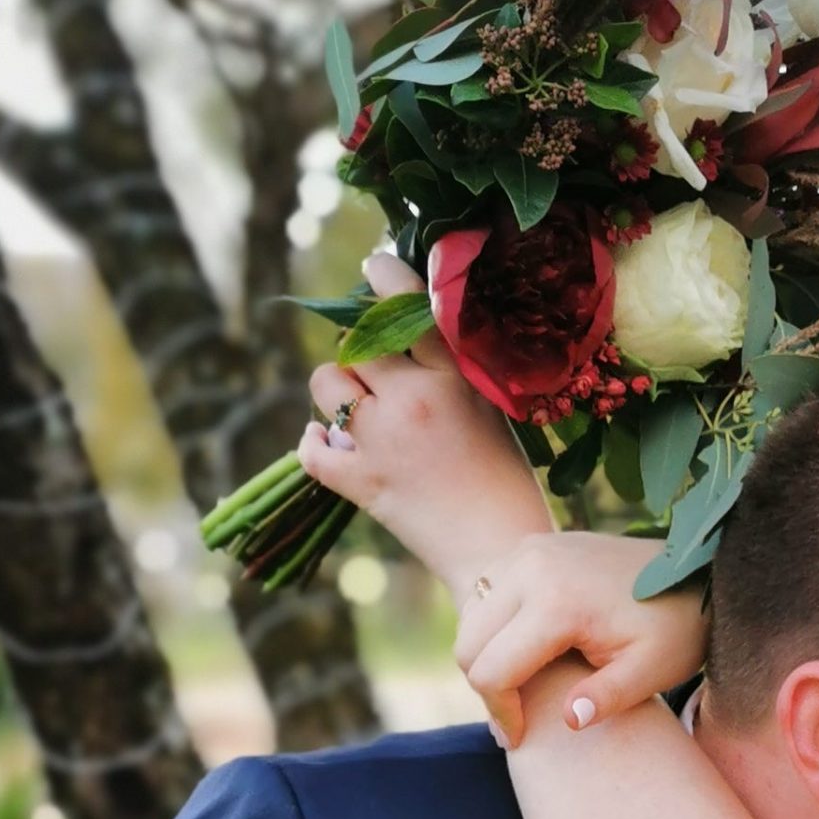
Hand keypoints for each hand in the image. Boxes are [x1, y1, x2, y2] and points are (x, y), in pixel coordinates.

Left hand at [298, 250, 553, 594]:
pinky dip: (315, 441)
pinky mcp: (358, 482)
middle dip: (360, 349)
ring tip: (358, 409)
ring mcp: (379, 441)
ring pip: (325, 382)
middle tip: (376, 368)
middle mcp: (409, 400)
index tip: (374, 267)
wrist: (501, 551)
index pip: (402, 303)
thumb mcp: (491, 406)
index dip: (381, 276)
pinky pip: (311, 447)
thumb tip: (409, 327)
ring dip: (337, 391)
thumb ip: (453, 367)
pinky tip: (329, 440)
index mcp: (450, 376)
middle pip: (355, 342)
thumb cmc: (507, 480)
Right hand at [454, 532, 706, 744]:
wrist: (693, 571)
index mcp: (558, 601)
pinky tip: (525, 655)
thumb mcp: (651, 671)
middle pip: (468, 644)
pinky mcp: (529, 548)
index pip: (492, 672)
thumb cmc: (675, 627)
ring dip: (486, 657)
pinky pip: (486, 597)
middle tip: (516, 719)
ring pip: (471, 620)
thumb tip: (568, 720)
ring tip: (521, 689)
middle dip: (486, 688)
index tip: (521, 738)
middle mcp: (531, 567)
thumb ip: (608, 698)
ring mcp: (527, 551)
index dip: (502, 714)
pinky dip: (492, 630)